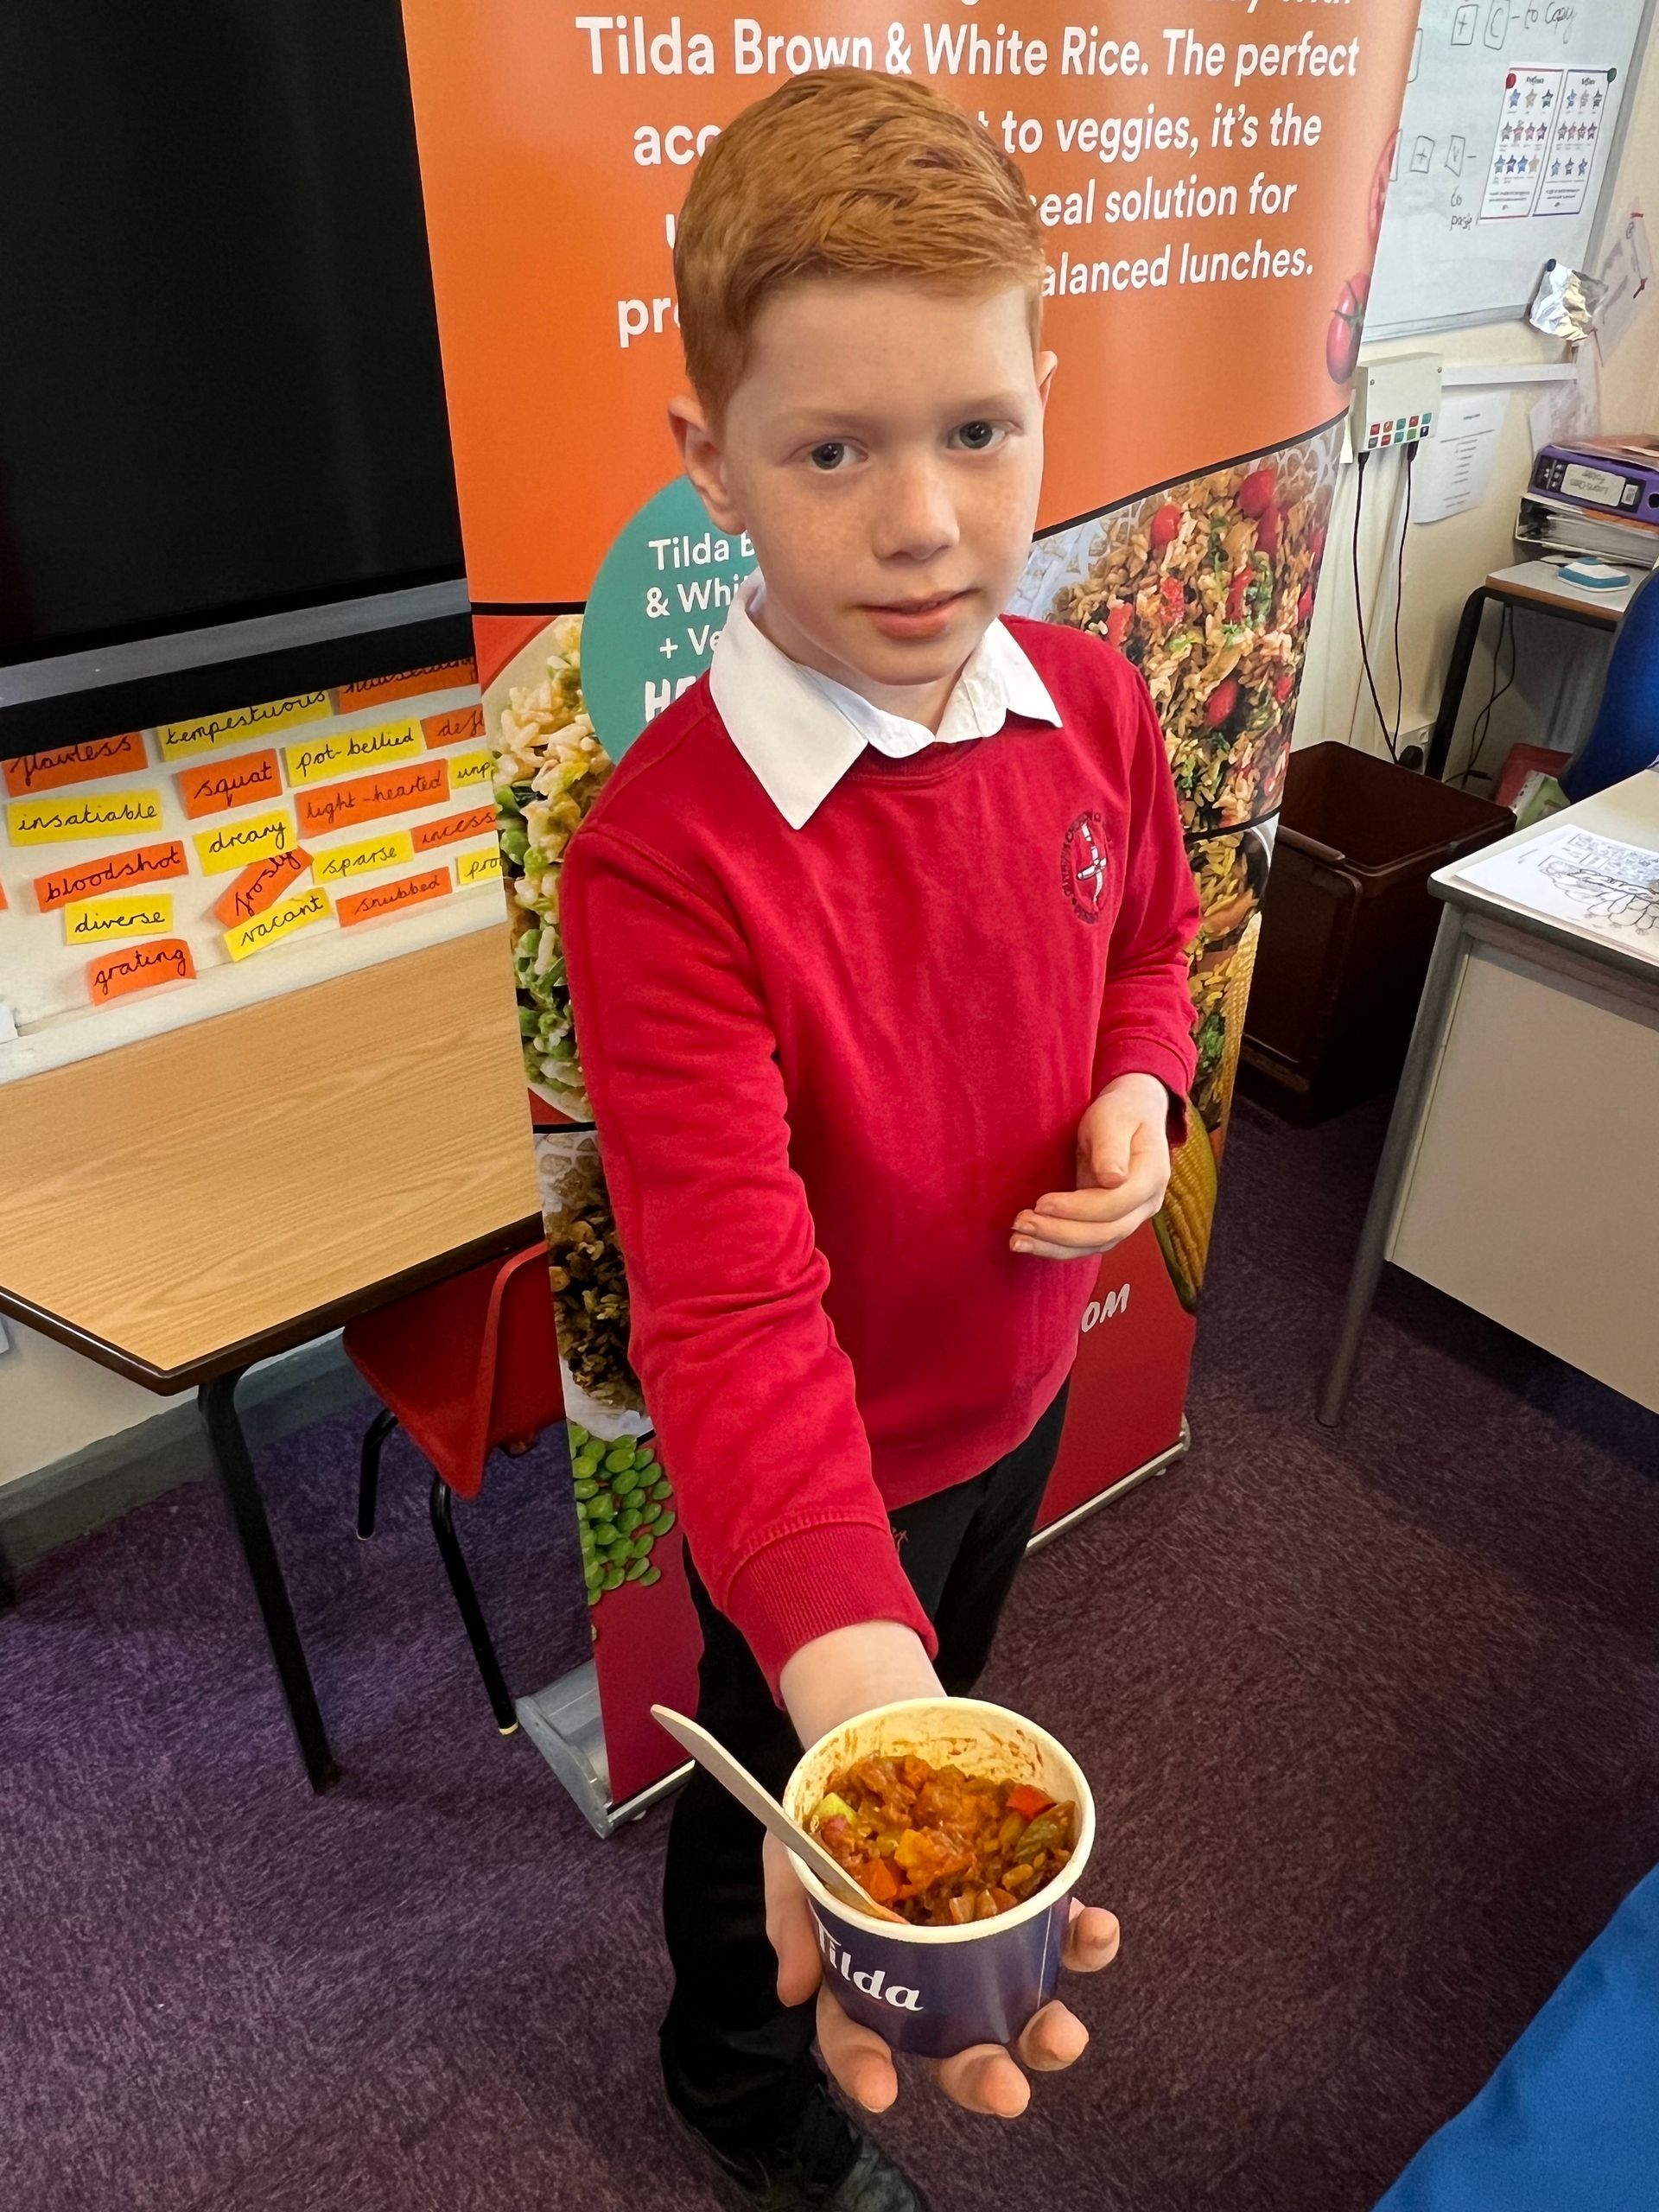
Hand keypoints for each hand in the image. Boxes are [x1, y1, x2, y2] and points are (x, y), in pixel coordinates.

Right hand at [767, 1840, 1120, 2115]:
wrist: (879, 1741)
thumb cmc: (831, 1815)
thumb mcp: (792, 1853)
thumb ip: (792, 1914)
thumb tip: (794, 1988)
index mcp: (867, 1977)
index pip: (861, 2036)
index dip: (866, 2068)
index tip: (882, 2090)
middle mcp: (933, 1976)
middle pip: (957, 2044)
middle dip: (984, 2075)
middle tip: (1006, 2090)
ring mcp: (987, 1942)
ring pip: (1021, 2006)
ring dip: (1048, 2029)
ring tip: (1065, 2033)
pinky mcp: (1029, 1900)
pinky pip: (1064, 1930)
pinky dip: (1088, 1938)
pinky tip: (1098, 1928)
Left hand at [1011, 1072, 1171, 1261]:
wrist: (1131, 1115)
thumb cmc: (1120, 1112)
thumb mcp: (1114, 1117)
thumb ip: (1112, 1147)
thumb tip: (1113, 1180)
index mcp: (1151, 1176)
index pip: (1114, 1205)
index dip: (1077, 1209)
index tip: (1041, 1203)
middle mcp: (1146, 1204)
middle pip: (1105, 1232)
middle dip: (1060, 1232)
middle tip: (1020, 1223)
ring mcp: (1131, 1217)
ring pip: (1095, 1244)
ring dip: (1054, 1246)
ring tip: (1017, 1241)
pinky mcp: (1111, 1222)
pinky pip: (1087, 1243)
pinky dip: (1058, 1247)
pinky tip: (1031, 1243)